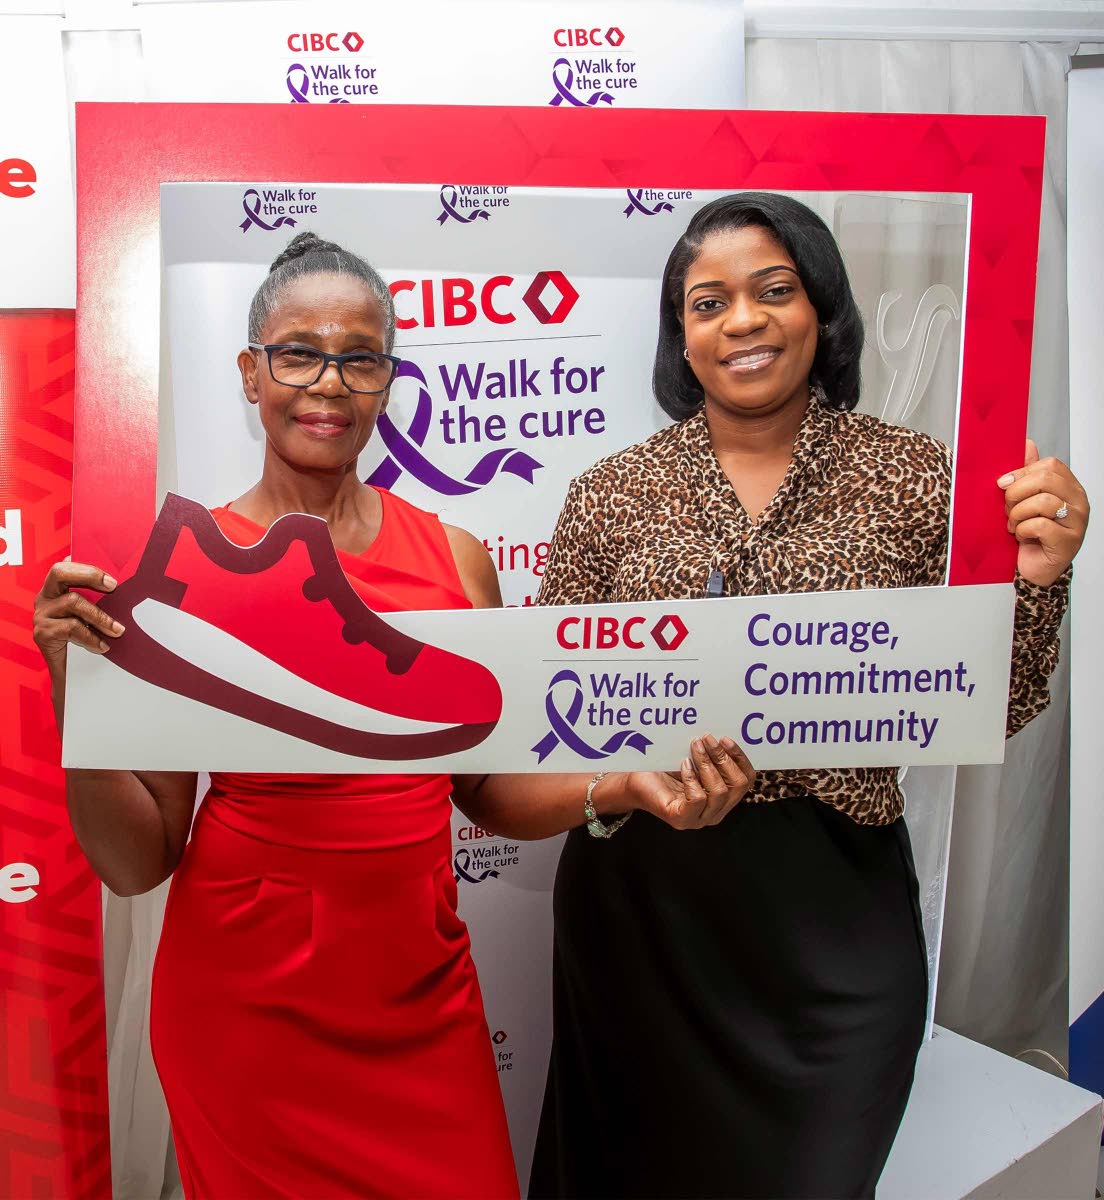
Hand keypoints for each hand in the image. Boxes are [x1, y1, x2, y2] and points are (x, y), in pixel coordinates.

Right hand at [33, 562, 123, 672]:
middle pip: (59, 572)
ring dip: (101, 616)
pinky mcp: (42, 633)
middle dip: (90, 575)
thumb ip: (99, 598)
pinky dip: (91, 637)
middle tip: (114, 586)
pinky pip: (71, 627)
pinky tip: (102, 646)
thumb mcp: (93, 615)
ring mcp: (41, 614)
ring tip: (118, 630)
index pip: (67, 565)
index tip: (112, 577)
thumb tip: (121, 584)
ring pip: (73, 602)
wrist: (72, 674)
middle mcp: (45, 597)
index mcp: (56, 588)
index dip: (89, 567)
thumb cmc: (86, 639)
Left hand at [621, 735, 755, 830]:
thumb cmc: (665, 769)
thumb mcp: (694, 758)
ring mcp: (699, 819)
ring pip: (719, 792)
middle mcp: (715, 812)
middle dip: (723, 758)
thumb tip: (724, 732)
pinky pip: (698, 799)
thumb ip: (711, 752)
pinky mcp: (681, 819)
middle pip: (737, 786)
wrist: (634, 780)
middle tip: (707, 738)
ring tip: (694, 746)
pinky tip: (683, 764)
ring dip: (707, 764)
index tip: (726, 738)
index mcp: (724, 798)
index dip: (740, 758)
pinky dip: (692, 778)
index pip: (746, 781)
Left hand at [999, 439, 1088, 586]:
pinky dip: (1022, 530)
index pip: (1050, 465)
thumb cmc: (1029, 533)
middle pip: (1046, 479)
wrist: (1033, 568)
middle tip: (1008, 508)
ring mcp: (1076, 522)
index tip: (1003, 485)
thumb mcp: (1024, 499)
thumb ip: (1027, 473)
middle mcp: (1078, 502)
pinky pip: (1040, 525)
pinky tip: (1022, 537)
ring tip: (1014, 525)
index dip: (1021, 472)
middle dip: (1017, 493)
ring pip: (1042, 502)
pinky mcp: (1067, 542)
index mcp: (1069, 487)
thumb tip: (1026, 443)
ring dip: (1018, 514)